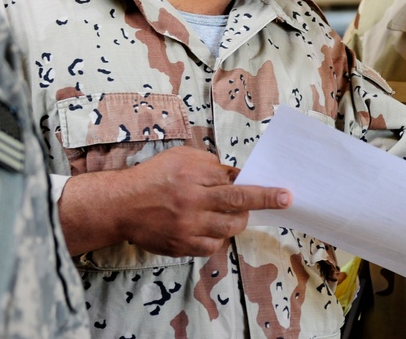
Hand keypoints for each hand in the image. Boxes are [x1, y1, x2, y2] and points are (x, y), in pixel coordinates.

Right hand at [57, 145, 290, 256]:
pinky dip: (217, 237)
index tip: (284, 194)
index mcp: (193, 176)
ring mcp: (188, 227)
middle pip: (238, 205)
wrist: (122, 205)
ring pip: (230, 228)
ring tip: (230, 212)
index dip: (261, 188)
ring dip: (237, 220)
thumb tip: (237, 176)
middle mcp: (192, 202)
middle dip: (261, 202)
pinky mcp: (182, 246)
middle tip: (274, 200)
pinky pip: (213, 246)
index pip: (236, 182)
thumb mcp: (182, 158)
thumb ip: (210, 166)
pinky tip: (210, 227)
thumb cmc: (153, 176)